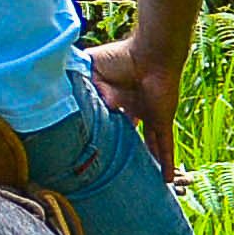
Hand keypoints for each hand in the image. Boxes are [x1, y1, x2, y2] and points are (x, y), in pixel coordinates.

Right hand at [87, 38, 181, 174]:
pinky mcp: (162, 121)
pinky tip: (165, 180)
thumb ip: (79, 80)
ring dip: (146, 159)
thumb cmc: (122, 56)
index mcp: (117, 98)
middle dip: (122, 149)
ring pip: (148, 144)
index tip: (88, 147)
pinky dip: (166, 162)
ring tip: (141, 179)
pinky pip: (165, 145)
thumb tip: (67, 99)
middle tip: (111, 168)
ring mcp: (150, 116)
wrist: (151, 55)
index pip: (107, 120)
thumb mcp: (93, 67)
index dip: (99, 132)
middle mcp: (134, 109)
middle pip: (128, 134)